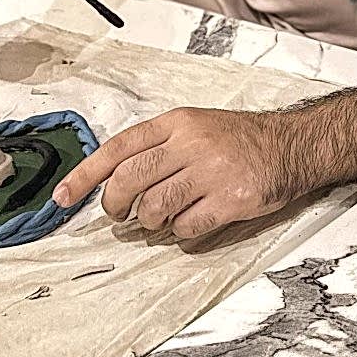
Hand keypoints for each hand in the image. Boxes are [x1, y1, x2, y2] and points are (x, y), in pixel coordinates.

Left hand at [53, 107, 304, 240]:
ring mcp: (211, 172)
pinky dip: (182, 233)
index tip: (63, 197)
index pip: (118, 148)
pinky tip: (192, 221)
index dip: (84, 175)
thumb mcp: (196, 126)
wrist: (292, 146)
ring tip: (161, 218)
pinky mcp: (230, 199)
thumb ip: (158, 147)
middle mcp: (191, 143)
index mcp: (177, 123)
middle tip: (119, 214)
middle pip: (129, 180)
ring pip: (154, 208)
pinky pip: (187, 227)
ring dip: (150, 222)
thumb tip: (114, 182)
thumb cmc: (240, 140)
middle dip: (114, 205)